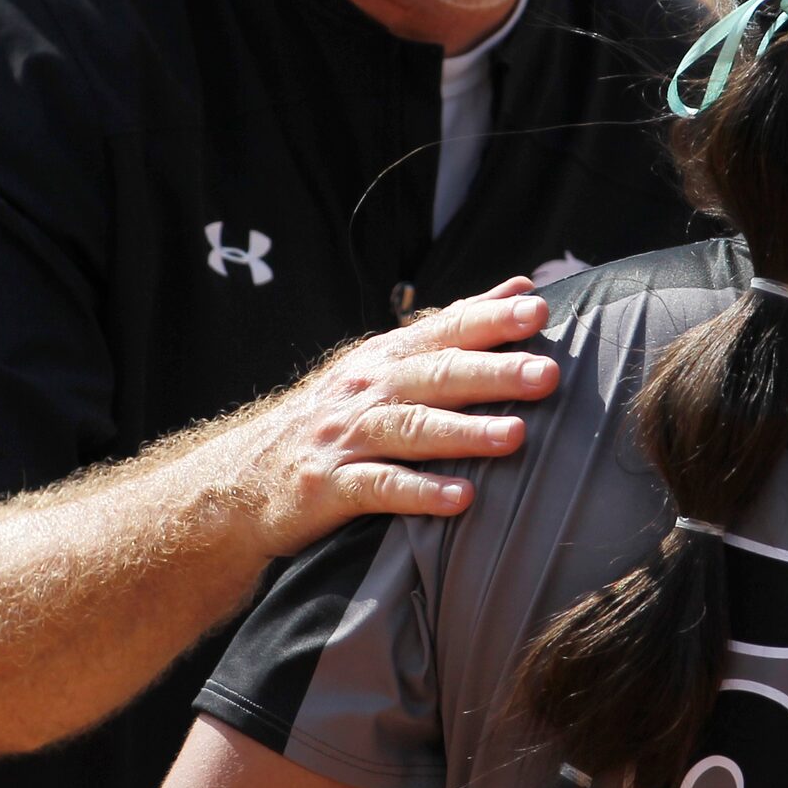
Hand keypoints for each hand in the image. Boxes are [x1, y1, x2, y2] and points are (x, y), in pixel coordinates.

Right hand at [238, 276, 558, 553]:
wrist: (242, 479)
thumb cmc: (335, 418)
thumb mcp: (386, 364)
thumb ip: (454, 328)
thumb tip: (521, 289)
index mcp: (386, 358)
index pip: (445, 331)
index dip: (490, 320)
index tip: (538, 310)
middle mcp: (367, 390)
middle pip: (436, 376)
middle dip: (493, 373)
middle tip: (545, 374)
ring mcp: (346, 437)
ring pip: (411, 429)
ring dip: (465, 432)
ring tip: (515, 436)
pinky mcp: (329, 487)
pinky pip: (380, 488)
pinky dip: (421, 492)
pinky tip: (461, 499)